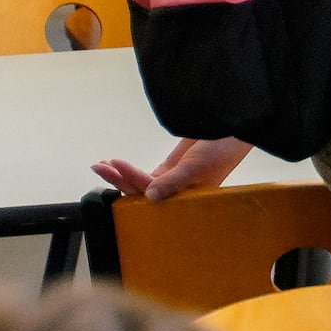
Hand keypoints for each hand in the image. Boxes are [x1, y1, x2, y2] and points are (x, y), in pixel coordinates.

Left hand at [91, 137, 253, 200]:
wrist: (232, 130)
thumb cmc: (221, 150)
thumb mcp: (196, 166)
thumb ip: (172, 181)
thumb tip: (148, 196)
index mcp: (185, 200)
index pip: (151, 194)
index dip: (131, 180)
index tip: (116, 165)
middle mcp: (176, 194)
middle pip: (141, 192)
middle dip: (119, 180)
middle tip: (98, 168)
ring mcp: (172, 182)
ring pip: (140, 183)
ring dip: (120, 175)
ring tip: (100, 165)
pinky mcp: (170, 171)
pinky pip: (145, 175)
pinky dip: (130, 170)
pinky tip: (115, 164)